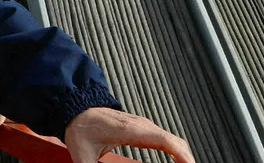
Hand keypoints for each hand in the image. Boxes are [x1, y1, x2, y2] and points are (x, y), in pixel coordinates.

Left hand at [64, 107, 193, 162]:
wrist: (75, 106)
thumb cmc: (79, 127)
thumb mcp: (81, 154)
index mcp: (130, 130)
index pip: (164, 140)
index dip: (182, 155)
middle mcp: (141, 125)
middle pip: (176, 142)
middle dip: (188, 160)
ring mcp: (144, 125)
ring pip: (174, 140)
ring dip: (184, 157)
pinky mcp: (143, 128)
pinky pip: (167, 139)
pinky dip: (177, 152)